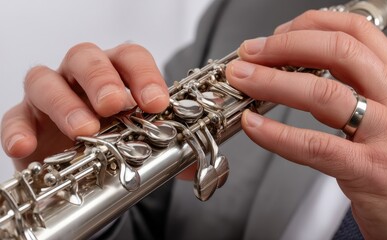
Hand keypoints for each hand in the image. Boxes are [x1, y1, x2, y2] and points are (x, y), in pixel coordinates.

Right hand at [1, 43, 168, 169]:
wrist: (87, 168)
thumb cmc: (118, 142)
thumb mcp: (149, 141)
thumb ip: (177, 141)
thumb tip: (204, 146)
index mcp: (117, 75)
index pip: (130, 58)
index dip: (144, 75)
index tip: (156, 103)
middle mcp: (82, 78)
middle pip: (86, 57)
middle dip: (102, 79)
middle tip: (114, 106)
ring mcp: (51, 96)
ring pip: (46, 80)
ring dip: (65, 103)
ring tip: (84, 130)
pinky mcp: (26, 120)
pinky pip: (14, 116)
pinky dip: (18, 129)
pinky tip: (26, 147)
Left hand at [226, 11, 386, 238]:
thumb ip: (354, 88)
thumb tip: (301, 68)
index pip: (356, 30)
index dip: (310, 24)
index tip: (276, 34)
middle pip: (338, 51)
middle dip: (285, 46)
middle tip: (251, 52)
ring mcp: (386, 134)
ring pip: (323, 93)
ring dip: (272, 82)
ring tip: (243, 79)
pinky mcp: (369, 170)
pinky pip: (314, 146)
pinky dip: (276, 133)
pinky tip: (252, 125)